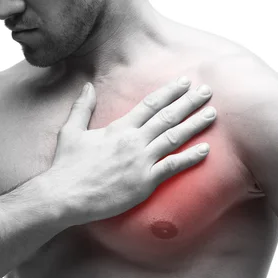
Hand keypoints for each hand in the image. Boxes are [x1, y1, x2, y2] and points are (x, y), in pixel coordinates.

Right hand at [46, 76, 216, 224]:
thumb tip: (87, 86)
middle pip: (167, 116)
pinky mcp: (144, 182)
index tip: (184, 82)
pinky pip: (173, 166)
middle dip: (189, 102)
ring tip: (212, 114)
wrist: (65, 195)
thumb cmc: (66, 166)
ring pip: (174, 137)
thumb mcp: (70, 131)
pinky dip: (191, 158)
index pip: (150, 104)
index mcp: (118, 128)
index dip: (170, 92)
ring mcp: (141, 161)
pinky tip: (206, 150)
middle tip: (207, 91)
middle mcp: (133, 140)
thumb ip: (82, 107)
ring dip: (195, 124)